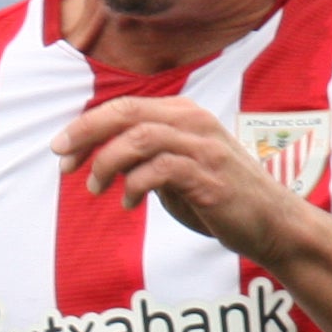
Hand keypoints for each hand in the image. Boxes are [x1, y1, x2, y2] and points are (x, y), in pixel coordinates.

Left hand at [55, 96, 310, 266]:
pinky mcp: (210, 177)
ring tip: (96, 188)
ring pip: (140, 137)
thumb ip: (144, 158)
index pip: (124, 108)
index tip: (61, 150)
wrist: (270, 223)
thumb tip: (100, 158)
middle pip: (127, 113)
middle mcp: (193, 123)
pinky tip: (128, 203)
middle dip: (87, 134)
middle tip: (63, 162)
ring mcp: (204, 148)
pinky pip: (161, 170)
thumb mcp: (176, 170)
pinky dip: (135, 185)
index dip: (86, 126)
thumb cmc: (219, 197)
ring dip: (107, 163)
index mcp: (183, 115)